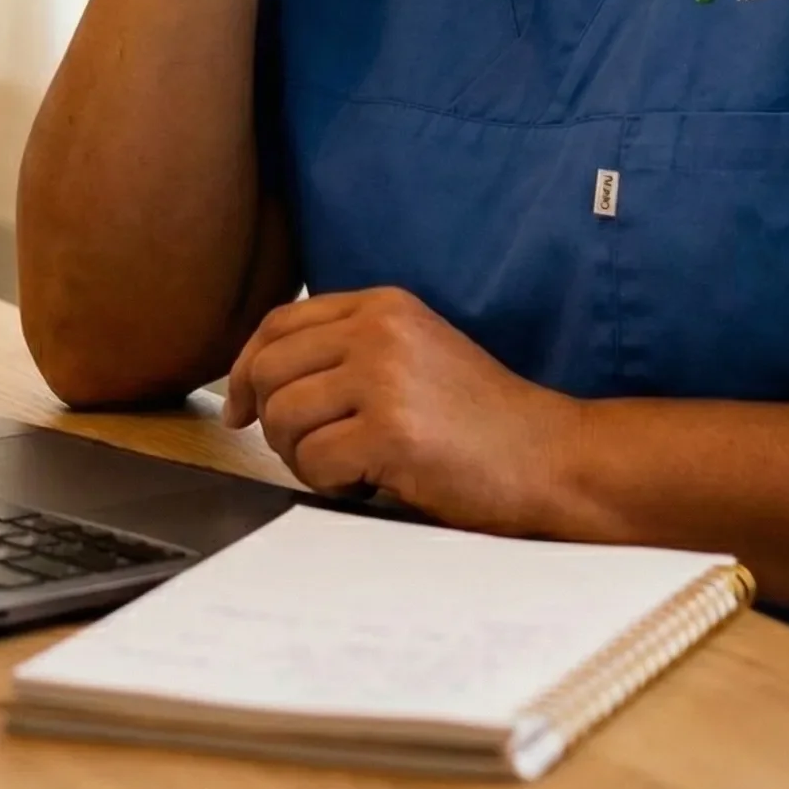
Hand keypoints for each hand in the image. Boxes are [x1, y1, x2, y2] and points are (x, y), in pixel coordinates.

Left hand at [222, 287, 578, 534]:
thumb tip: (256, 383)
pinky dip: (329, 484)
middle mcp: (380, 330)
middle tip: (307, 452)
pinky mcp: (391, 431)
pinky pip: (314, 461)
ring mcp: (385, 377)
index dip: (244, 368)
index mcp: (383, 305)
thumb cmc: (480, 421)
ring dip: (300, 457)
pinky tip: (368, 484)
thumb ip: (349, 350)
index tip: (238, 408)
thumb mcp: (414, 355)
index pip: (278, 323)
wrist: (550, 457)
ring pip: (282, 417)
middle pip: (268, 369)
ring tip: (345, 469)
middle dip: (270, 421)